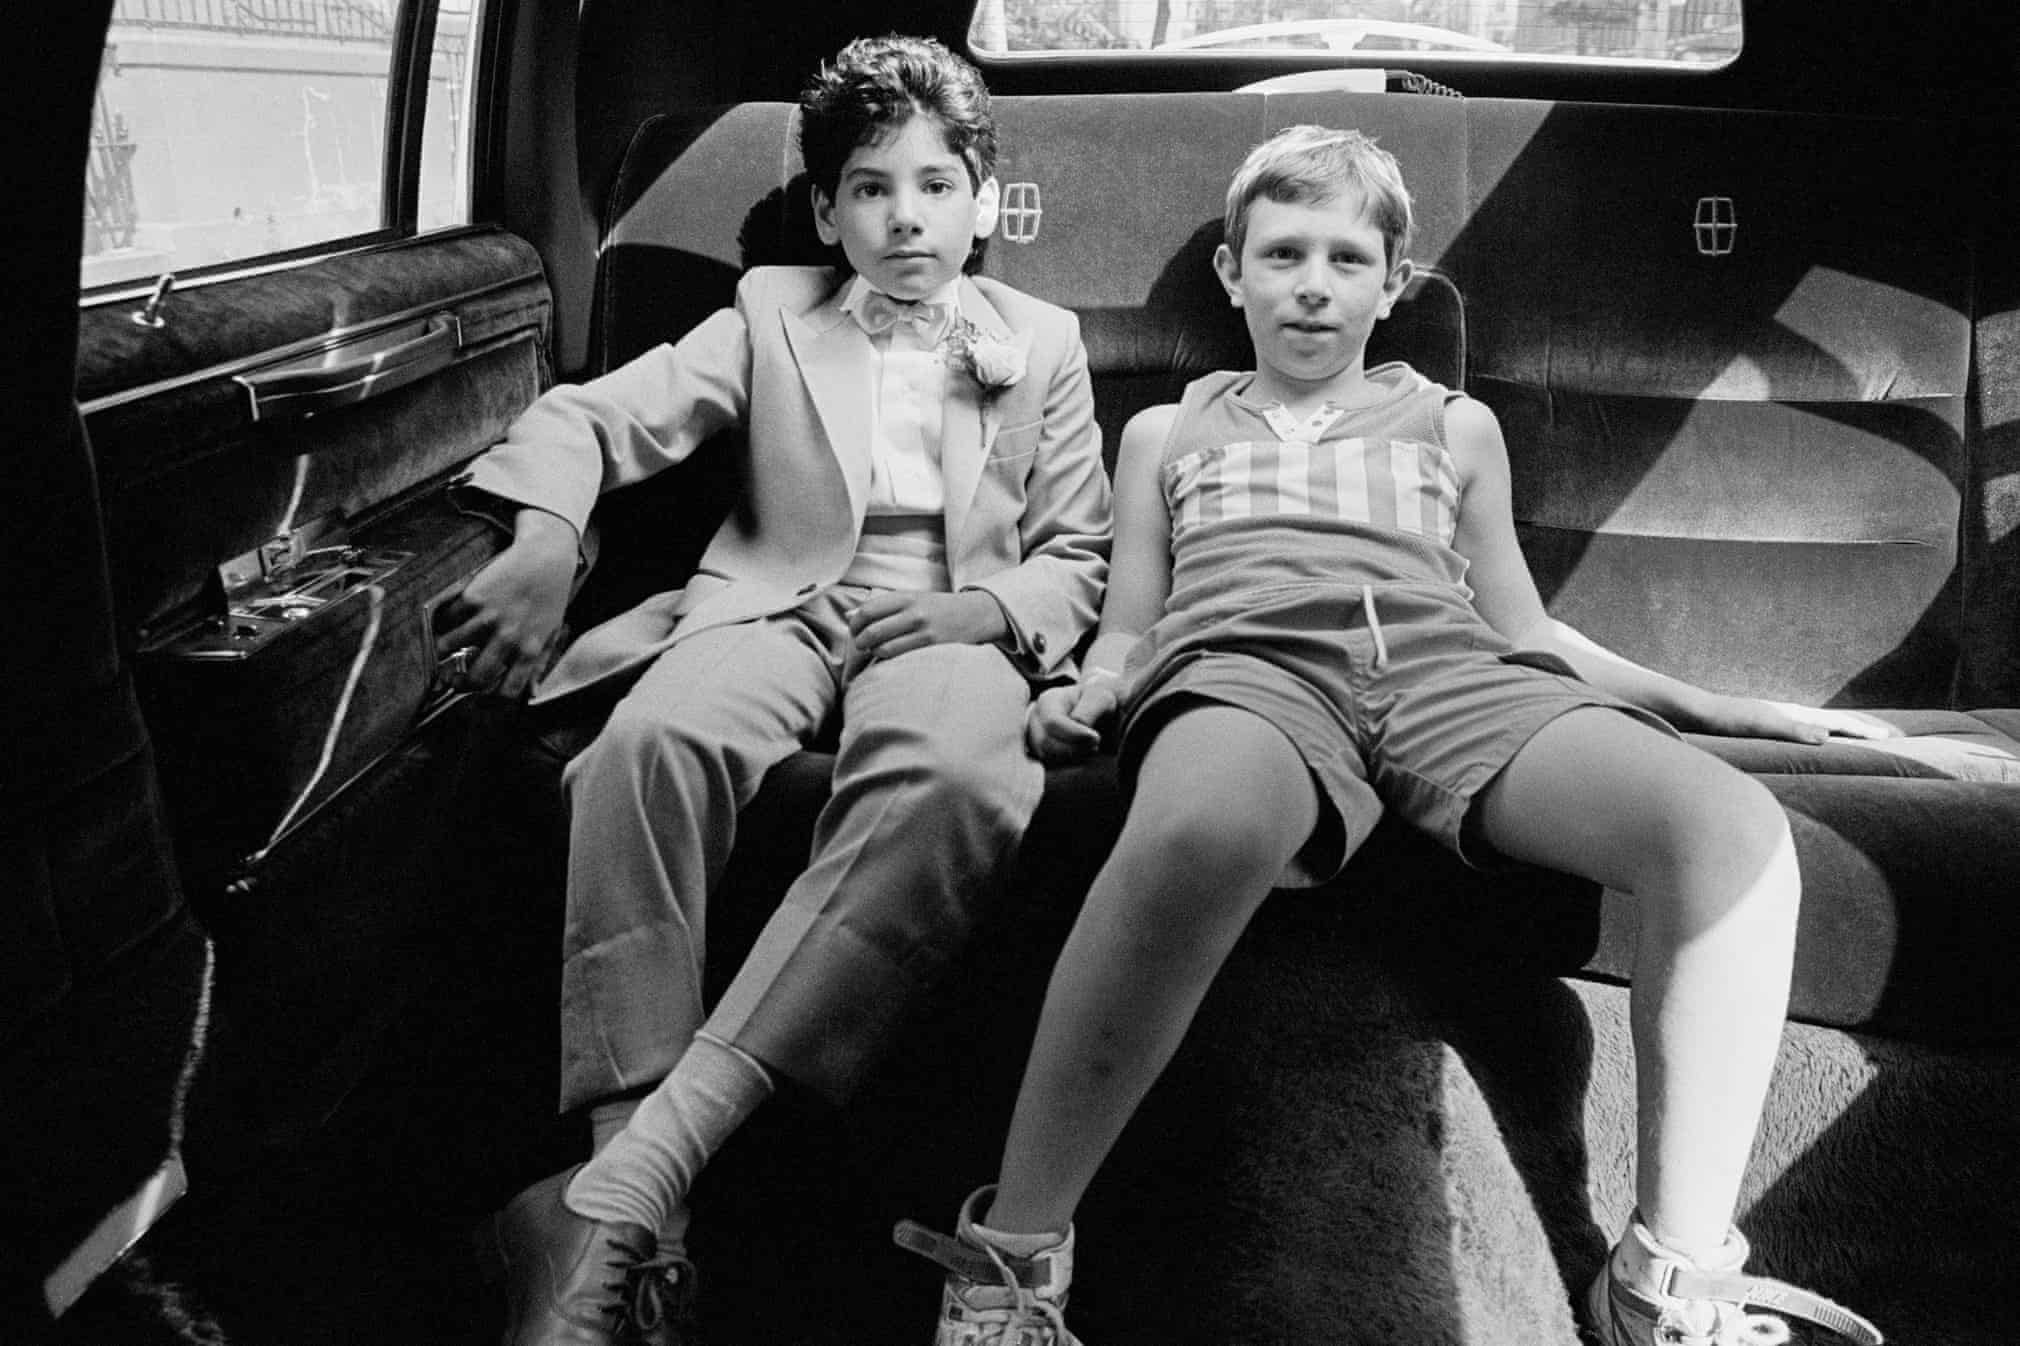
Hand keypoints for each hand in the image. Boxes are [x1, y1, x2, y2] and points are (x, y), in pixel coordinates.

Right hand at [432, 511, 576, 697]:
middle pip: (476, 677)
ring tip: (443, 648)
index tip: (480, 693)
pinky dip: (445, 622)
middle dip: (459, 684)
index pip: (507, 690)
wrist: (545, 558)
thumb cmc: (551, 596)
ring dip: (443, 650)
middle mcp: (509, 637)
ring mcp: (489, 617)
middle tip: (451, 679)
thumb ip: (540, 664)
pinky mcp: (474, 597)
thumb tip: (531, 692)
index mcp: (530, 650)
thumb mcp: (552, 633)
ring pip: (451, 646)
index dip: (489, 698)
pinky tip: (450, 621)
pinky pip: (449, 618)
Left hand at [847, 591, 1007, 661]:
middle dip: (860, 641)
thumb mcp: (910, 599)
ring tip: (876, 651)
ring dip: (874, 653)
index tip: (854, 630)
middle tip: (861, 644)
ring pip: (884, 649)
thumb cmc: (936, 608)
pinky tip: (891, 657)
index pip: (867, 611)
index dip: (855, 624)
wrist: (973, 615)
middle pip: (872, 632)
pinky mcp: (932, 649)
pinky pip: (900, 659)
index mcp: (906, 597)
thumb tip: (849, 617)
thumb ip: (880, 606)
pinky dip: (889, 660)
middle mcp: (914, 613)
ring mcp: (924, 632)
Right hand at [1024, 679, 1118, 761]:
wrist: (1099, 715)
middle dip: (1075, 749)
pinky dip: (1070, 765)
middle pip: (1046, 743)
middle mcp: (1035, 721)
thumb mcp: (1100, 697)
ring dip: (1074, 758)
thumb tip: (1079, 723)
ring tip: (1092, 748)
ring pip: (1047, 757)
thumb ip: (1090, 708)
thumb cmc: (1099, 704)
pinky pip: (1050, 766)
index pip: (1052, 722)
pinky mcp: (1042, 755)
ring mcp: (1035, 739)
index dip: (1075, 734)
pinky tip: (1083, 755)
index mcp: (1048, 701)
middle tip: (1096, 745)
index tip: (1097, 738)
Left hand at [1692, 693, 1900, 744]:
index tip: (1891, 737)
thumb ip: (1793, 731)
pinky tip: (1819, 739)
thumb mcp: (1762, 726)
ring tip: (1863, 734)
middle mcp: (1793, 713)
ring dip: (1846, 729)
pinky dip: (1824, 733)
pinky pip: (1807, 729)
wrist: (1703, 712)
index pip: (1839, 724)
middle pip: (1836, 720)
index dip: (1864, 732)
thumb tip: (1826, 737)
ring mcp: (1782, 717)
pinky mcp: (1771, 724)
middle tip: (1891, 735)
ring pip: (1823, 723)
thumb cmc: (1730, 720)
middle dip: (1863, 728)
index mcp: (1797, 715)